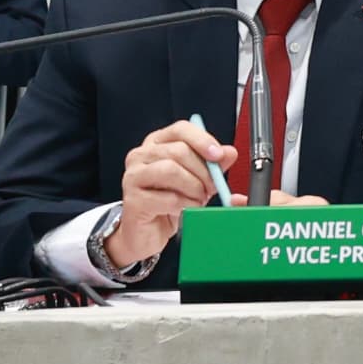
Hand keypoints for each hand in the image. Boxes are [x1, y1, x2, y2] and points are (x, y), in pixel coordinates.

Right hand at [104, 118, 233, 273]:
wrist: (147, 234)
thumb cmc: (169, 203)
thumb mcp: (196, 180)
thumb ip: (213, 165)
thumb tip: (230, 152)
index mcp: (157, 144)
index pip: (180, 129)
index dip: (202, 140)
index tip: (218, 155)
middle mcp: (140, 155)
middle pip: (178, 151)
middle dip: (203, 171)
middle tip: (212, 187)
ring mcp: (133, 177)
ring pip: (171, 170)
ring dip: (193, 187)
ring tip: (199, 199)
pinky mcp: (133, 200)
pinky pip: (167, 197)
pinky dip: (185, 204)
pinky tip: (186, 210)